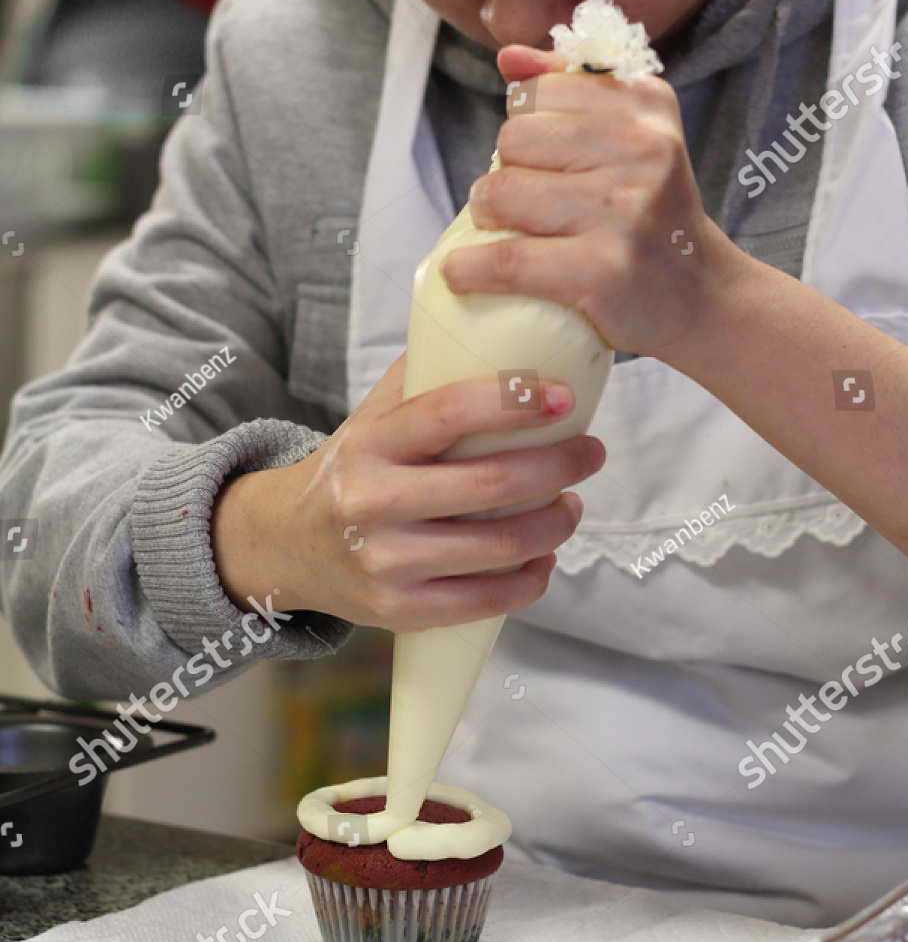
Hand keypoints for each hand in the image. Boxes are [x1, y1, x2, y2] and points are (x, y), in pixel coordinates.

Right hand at [211, 356, 604, 629]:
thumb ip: (425, 378)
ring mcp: (385, 562)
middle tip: (590, 453)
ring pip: (498, 546)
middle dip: (558, 467)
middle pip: (490, 485)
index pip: (449, 412)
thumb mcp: (370, 417)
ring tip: (572, 505)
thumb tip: (498, 330)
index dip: (515, 403)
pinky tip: (545, 558)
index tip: (563, 399)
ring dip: (554, 525)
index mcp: (370, 444)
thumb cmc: (351, 470)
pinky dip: (530, 579)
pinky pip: (484, 601)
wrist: (284, 544)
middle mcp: (373, 503)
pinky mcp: (398, 611)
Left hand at [440, 44, 738, 361]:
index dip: (523, 125)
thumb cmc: (651, 213)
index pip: (537, 91)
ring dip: (485, 217)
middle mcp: (643, 149)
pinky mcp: (603, 269)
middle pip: (514, 139)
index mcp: (646, 105)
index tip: (539, 160)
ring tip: (504, 231)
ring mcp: (624, 210)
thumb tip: (509, 57)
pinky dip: (471, 268)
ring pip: (503, 193)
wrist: (700, 294)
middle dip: (502, 171)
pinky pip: (507, 259)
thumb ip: (571, 87)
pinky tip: (460, 272)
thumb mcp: (633, 137)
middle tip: (521, 203)